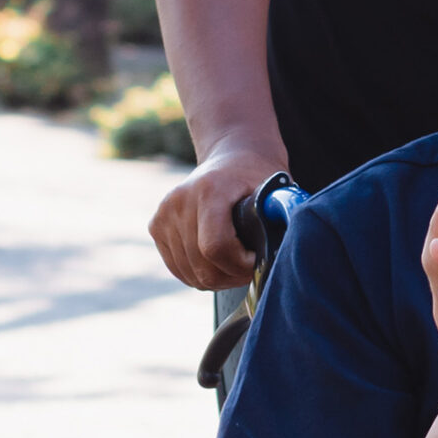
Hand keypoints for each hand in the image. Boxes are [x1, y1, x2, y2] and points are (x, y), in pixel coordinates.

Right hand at [150, 143, 284, 289]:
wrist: (231, 158)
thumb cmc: (257, 179)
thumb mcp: (276, 193)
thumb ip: (278, 219)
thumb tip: (281, 252)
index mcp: (209, 189)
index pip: (216, 247)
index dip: (240, 265)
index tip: (257, 259)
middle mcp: (179, 201)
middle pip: (203, 266)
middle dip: (232, 276)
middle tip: (251, 268)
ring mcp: (164, 214)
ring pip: (191, 274)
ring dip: (219, 278)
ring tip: (237, 265)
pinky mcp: (156, 226)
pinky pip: (179, 270)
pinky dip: (201, 275)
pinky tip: (218, 263)